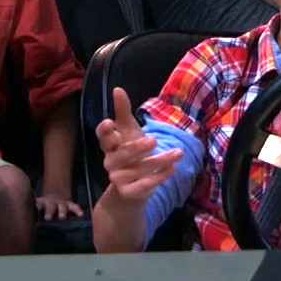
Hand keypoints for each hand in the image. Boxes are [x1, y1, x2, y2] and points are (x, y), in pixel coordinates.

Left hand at [36, 194, 83, 220]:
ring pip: (62, 207)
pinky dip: (78, 210)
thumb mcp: (36, 210)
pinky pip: (74, 206)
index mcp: (41, 204)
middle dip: (49, 212)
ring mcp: (61, 203)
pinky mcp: (69, 204)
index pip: (37, 205)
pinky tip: (81, 215)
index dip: (36, 209)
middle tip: (47, 219)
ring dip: (62, 212)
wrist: (53, 198)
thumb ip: (32, 215)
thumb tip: (24, 227)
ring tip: (62, 218)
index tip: (34, 213)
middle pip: (50, 206)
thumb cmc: (42, 209)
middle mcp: (51, 203)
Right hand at [95, 87, 181, 202]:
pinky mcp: (129, 192)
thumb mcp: (128, 130)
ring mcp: (118, 178)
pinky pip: (144, 185)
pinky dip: (159, 177)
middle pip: (122, 154)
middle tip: (154, 140)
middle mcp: (110, 161)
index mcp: (109, 145)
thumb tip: (117, 89)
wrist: (131, 188)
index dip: (104, 131)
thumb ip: (122, 111)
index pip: (102, 137)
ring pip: (139, 169)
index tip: (110, 122)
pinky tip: (173, 168)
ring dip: (160, 160)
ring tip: (178, 153)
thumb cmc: (130, 152)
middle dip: (137, 147)